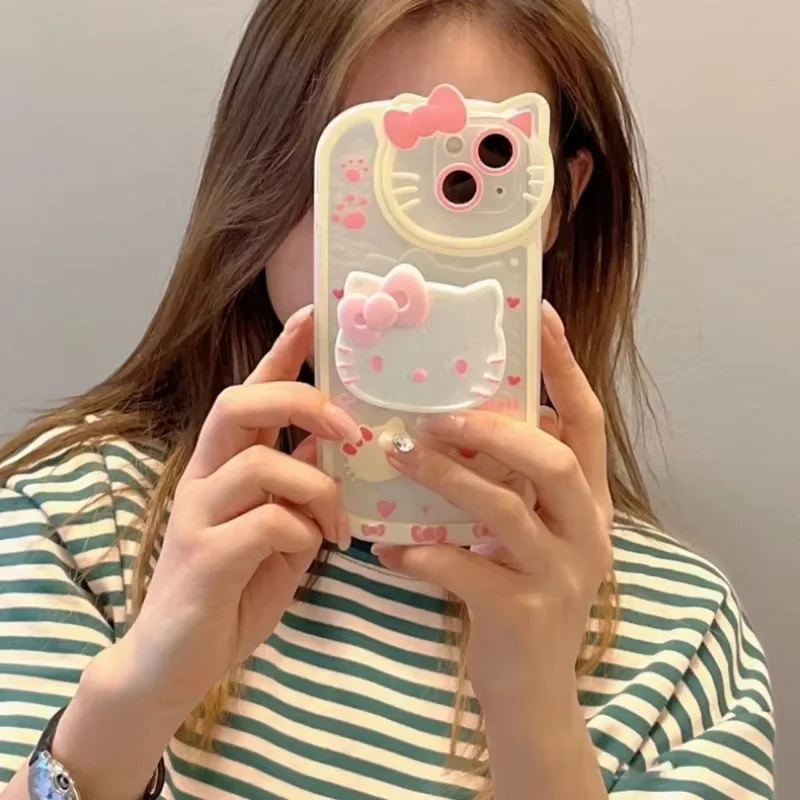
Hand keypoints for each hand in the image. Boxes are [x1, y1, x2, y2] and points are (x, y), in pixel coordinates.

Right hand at [103, 304, 359, 713]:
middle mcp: (204, 477)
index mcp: (224, 464)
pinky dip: (302, 533)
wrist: (177, 660)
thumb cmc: (235, 587)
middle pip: (238, 403)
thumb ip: (298, 482)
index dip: (282, 350)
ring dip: (317, 489)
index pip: (250, 391)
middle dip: (302, 402)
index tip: (314, 313)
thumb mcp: (280, 527)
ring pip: (263, 464)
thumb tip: (330, 440)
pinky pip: (267, 523)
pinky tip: (308, 554)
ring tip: (336, 527)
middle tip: (352, 431)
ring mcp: (200, 515)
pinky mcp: (204, 557)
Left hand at [373, 300, 612, 708]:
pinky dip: (424, 555)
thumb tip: (450, 424)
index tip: (540, 316)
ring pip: (507, 510)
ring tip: (398, 454)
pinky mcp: (528, 615)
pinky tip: (386, 549)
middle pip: (555, 462)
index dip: (564, 369)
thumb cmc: (518, 598)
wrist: (531, 693)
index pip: (587, 422)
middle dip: (494, 429)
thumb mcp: (524, 534)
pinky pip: (469, 571)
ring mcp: (563, 575)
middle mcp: (588, 532)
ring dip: (448, 478)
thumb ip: (507, 484)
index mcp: (589, 503)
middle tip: (437, 411)